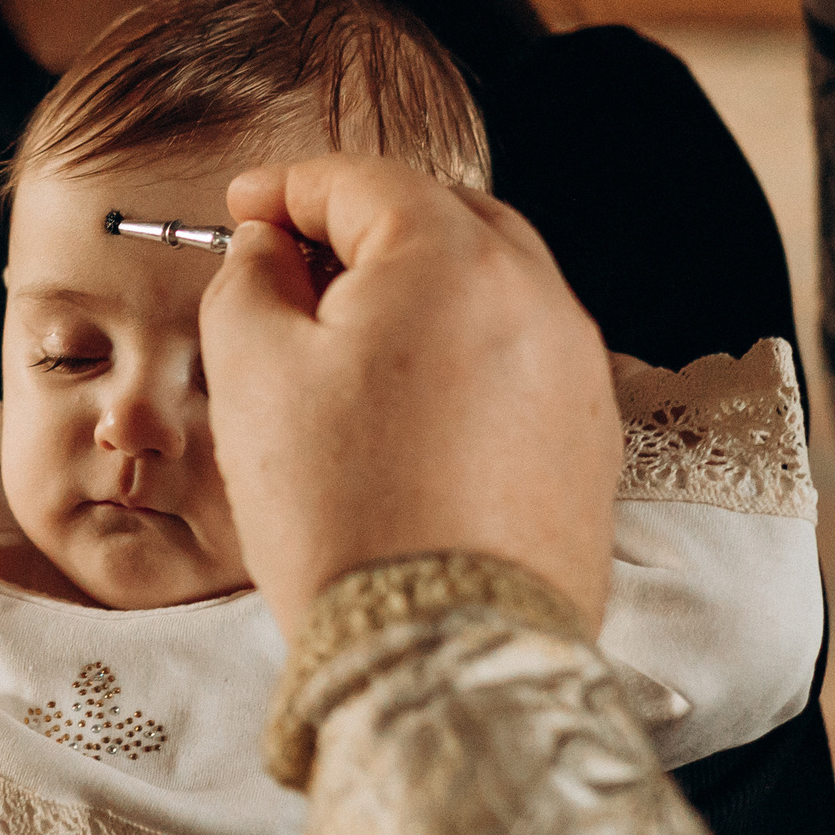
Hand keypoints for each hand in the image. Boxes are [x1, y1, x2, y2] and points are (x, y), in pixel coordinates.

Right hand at [198, 155, 619, 634]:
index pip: (363, 181)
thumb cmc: (342, 511)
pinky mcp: (592, 439)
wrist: (443, 653)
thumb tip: (268, 250)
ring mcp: (577, 370)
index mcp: (453, 261)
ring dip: (420, 289)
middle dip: (365, 226)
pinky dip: (464, 355)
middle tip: (295, 263)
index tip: (242, 206)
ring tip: (350, 342)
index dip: (288, 187)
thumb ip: (250, 281)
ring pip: (491, 287)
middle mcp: (538, 298)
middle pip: (444, 217)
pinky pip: (521, 360)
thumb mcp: (253, 375)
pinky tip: (411, 408)